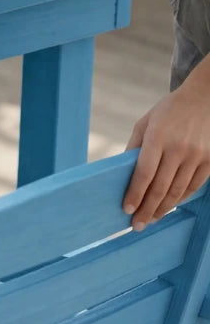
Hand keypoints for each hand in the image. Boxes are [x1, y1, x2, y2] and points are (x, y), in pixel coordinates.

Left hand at [123, 82, 209, 230]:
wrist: (206, 97)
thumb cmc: (169, 111)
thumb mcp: (145, 123)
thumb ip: (134, 147)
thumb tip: (122, 173)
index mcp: (158, 138)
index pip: (144, 174)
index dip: (135, 195)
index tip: (126, 210)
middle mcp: (178, 149)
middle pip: (160, 188)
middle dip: (147, 210)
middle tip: (136, 225)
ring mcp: (198, 155)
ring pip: (178, 190)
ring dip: (163, 209)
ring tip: (151, 219)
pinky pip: (194, 186)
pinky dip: (180, 198)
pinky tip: (170, 206)